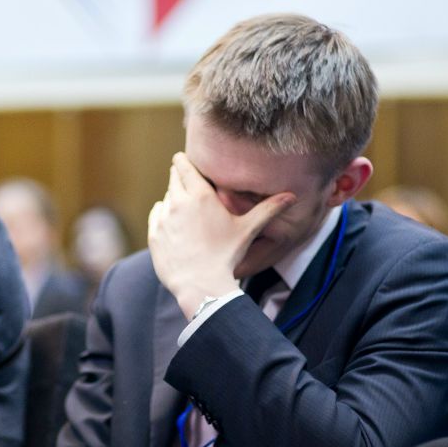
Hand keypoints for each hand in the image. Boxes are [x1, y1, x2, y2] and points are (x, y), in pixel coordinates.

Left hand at [148, 153, 294, 317]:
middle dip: (180, 179)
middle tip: (191, 186)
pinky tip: (176, 225)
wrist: (201, 285)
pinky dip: (164, 216)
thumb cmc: (226, 256)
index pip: (182, 164)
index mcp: (200, 195)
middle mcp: (178, 202)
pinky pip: (156, 215)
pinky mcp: (154, 234)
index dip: (184, 161)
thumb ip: (269, 209)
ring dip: (174, 200)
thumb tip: (293, 196)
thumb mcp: (248, 230)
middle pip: (173, 178)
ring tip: (188, 212)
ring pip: (166, 198)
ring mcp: (163, 218)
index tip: (187, 163)